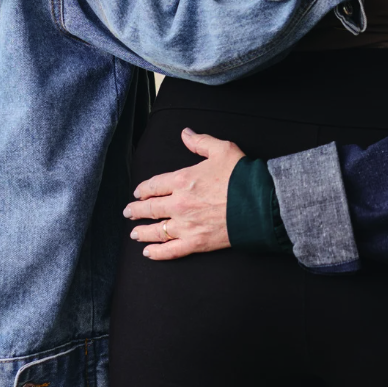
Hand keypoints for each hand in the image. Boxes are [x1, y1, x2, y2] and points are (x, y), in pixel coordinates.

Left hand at [123, 130, 242, 259]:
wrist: (259, 203)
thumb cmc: (241, 176)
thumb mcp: (222, 149)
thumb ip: (200, 142)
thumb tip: (186, 133)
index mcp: (183, 180)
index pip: (154, 186)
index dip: (143, 190)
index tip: (138, 193)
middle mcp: (179, 203)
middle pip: (150, 209)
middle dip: (136, 211)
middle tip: (128, 212)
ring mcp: (186, 225)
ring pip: (156, 231)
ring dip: (142, 232)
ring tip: (134, 233)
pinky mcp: (196, 242)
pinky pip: (170, 250)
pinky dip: (157, 253)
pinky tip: (148, 253)